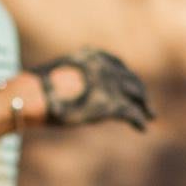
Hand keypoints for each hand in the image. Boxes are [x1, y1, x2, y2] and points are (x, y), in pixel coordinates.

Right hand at [35, 49, 152, 129]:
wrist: (35, 95)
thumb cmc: (37, 87)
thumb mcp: (54, 75)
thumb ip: (67, 77)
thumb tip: (60, 86)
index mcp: (92, 57)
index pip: (116, 63)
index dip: (124, 74)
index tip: (129, 81)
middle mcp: (106, 68)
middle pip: (131, 80)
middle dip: (139, 91)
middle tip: (145, 102)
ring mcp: (111, 86)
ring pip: (137, 96)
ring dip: (145, 106)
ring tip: (150, 115)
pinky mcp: (112, 105)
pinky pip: (131, 113)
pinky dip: (139, 121)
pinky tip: (142, 128)